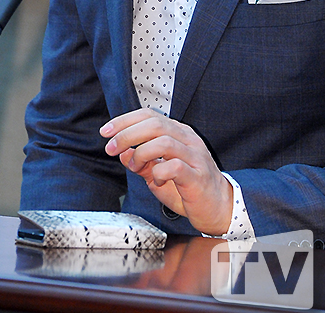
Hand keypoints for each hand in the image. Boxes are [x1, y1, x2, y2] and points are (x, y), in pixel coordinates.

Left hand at [100, 108, 232, 235]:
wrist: (218, 208)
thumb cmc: (188, 189)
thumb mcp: (158, 173)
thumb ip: (142, 161)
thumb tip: (121, 151)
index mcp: (178, 133)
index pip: (150, 115)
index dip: (125, 121)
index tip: (105, 132)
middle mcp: (188, 140)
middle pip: (155, 124)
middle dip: (127, 134)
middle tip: (111, 148)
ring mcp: (195, 156)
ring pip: (164, 141)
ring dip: (141, 153)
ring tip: (135, 167)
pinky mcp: (198, 176)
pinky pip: (175, 166)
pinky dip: (158, 172)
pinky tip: (156, 182)